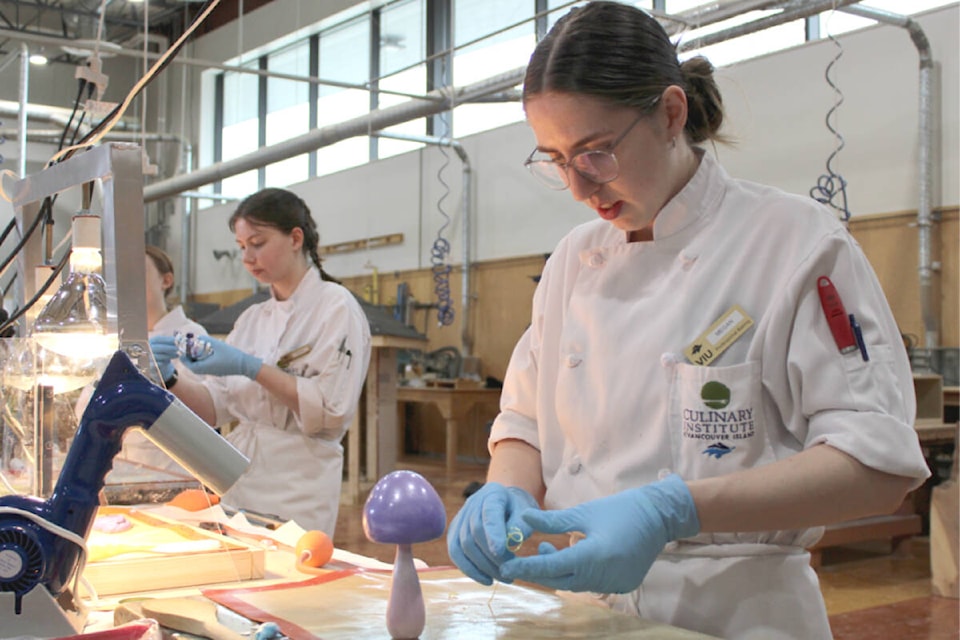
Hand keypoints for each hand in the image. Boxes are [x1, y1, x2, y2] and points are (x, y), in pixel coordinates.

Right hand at [148, 335, 177, 381]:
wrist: (161, 365)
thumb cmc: (165, 352)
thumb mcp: (168, 345)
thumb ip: (172, 341)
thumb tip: (179, 337)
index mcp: (151, 341)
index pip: (158, 339)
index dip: (167, 339)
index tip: (176, 340)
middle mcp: (148, 349)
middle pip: (157, 347)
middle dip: (168, 348)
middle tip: (178, 348)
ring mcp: (148, 357)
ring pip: (157, 356)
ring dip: (168, 355)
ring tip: (177, 354)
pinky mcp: (150, 366)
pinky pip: (156, 364)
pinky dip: (163, 362)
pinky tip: (169, 361)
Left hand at [178, 335, 262, 378]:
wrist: (244, 365)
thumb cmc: (231, 355)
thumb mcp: (217, 345)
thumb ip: (206, 341)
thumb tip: (197, 337)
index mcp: (204, 366)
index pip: (188, 364)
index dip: (183, 357)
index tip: (181, 349)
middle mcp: (206, 371)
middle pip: (192, 366)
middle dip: (188, 357)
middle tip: (187, 348)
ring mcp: (212, 372)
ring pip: (198, 366)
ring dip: (195, 359)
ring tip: (195, 350)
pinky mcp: (216, 371)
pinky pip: (205, 366)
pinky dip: (202, 360)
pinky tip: (206, 353)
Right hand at [447, 482, 538, 585]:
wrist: (506, 502)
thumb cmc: (520, 510)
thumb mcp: (530, 513)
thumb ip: (522, 526)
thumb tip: (511, 543)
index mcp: (493, 494)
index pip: (489, 514)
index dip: (493, 534)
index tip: (501, 553)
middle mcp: (473, 503)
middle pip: (475, 532)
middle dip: (491, 557)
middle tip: (510, 573)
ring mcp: (460, 516)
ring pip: (463, 545)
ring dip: (482, 567)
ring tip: (502, 578)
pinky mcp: (454, 531)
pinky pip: (455, 552)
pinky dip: (468, 569)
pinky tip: (486, 579)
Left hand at [500, 474, 699, 593]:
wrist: (658, 516)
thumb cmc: (619, 509)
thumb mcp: (583, 513)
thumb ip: (552, 521)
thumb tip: (524, 518)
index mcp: (594, 555)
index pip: (552, 567)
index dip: (528, 567)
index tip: (507, 566)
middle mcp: (605, 575)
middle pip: (561, 580)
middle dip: (539, 571)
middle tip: (518, 562)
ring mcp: (616, 584)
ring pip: (576, 583)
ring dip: (558, 571)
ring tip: (547, 550)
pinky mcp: (623, 585)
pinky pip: (593, 583)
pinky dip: (578, 573)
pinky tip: (572, 558)